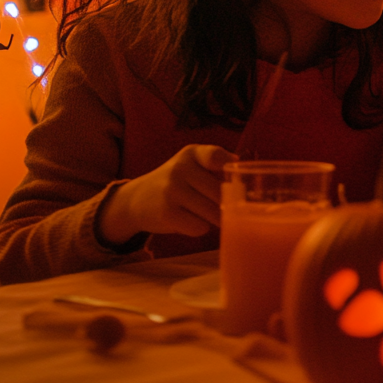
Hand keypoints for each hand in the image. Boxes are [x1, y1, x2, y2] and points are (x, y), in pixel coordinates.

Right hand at [98, 144, 235, 243]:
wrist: (136, 199)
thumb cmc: (177, 182)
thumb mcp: (192, 165)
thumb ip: (218, 166)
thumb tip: (246, 174)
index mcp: (191, 153)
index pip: (215, 156)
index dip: (229, 168)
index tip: (235, 180)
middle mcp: (180, 168)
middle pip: (221, 193)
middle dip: (227, 204)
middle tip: (223, 207)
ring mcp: (171, 191)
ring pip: (213, 212)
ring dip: (214, 218)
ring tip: (204, 213)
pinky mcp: (166, 214)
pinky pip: (200, 227)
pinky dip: (200, 228)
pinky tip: (189, 221)